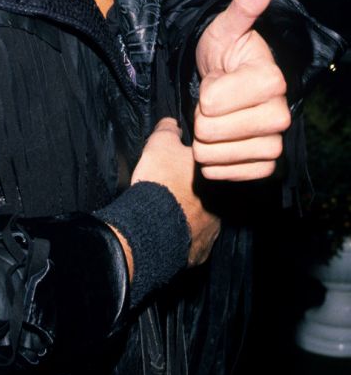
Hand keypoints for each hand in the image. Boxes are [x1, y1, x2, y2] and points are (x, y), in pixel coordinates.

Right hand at [131, 118, 220, 266]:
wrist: (150, 223)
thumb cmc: (160, 180)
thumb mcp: (160, 143)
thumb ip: (169, 130)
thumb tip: (173, 122)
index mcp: (218, 178)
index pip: (215, 167)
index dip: (197, 165)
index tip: (182, 165)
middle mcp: (222, 205)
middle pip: (212, 195)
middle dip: (197, 192)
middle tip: (176, 188)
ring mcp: (213, 231)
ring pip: (205, 220)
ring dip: (191, 215)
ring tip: (169, 210)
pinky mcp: (200, 251)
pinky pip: (194, 241)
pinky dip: (183, 236)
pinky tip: (168, 229)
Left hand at [194, 0, 290, 181]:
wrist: (228, 84)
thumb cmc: (225, 53)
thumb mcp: (226, 27)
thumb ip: (244, 5)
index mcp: (271, 80)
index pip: (212, 101)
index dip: (204, 91)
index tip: (215, 78)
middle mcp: (280, 115)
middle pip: (210, 130)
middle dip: (200, 116)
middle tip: (213, 102)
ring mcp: (274, 144)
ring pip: (214, 154)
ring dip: (203, 140)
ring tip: (215, 120)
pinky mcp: (264, 167)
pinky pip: (224, 173)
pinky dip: (212, 162)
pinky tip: (219, 143)